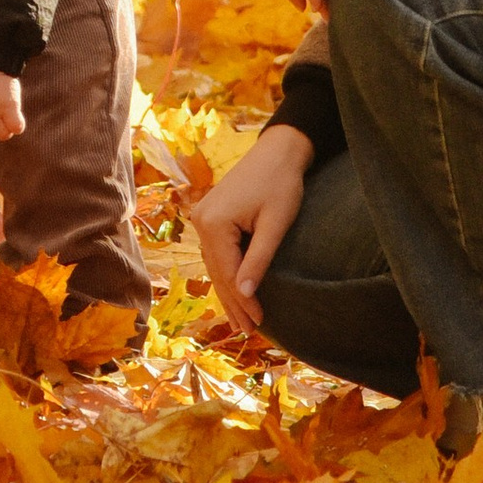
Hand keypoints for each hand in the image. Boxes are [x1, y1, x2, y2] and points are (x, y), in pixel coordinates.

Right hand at [188, 124, 311, 335]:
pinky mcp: (211, 216)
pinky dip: (226, 273)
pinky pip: (217, 253)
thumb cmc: (281, 184)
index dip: (244, 300)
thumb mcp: (275, 224)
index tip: (259, 322)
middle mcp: (201, 220)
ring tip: (240, 321)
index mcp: (213, 222)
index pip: (228, 272)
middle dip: (234, 302)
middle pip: (218, 271)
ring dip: (228, 292)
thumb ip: (259, 259)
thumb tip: (245, 293)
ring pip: (215, 264)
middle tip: (248, 331)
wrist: (278, 151)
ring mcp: (203, 217)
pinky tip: (233, 291)